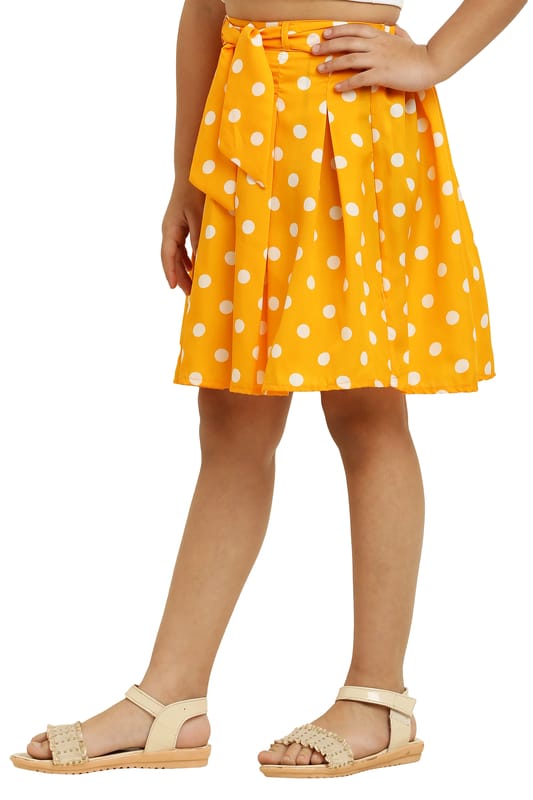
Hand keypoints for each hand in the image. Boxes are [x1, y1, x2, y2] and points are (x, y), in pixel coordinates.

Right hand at [161, 182, 204, 293]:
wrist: (192, 170)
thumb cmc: (195, 192)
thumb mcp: (199, 218)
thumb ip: (200, 239)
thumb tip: (201, 261)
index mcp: (170, 229)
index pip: (168, 256)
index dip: (171, 273)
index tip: (174, 288)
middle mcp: (169, 230)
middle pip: (172, 258)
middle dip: (180, 276)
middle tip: (189, 293)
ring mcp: (175, 227)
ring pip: (177, 253)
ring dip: (184, 268)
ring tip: (193, 284)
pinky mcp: (182, 223)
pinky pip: (183, 246)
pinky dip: (188, 258)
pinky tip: (195, 265)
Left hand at [311, 23, 437, 92]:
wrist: (430, 63)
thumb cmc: (418, 54)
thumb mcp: (406, 40)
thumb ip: (398, 34)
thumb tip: (397, 29)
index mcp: (380, 36)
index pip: (355, 29)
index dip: (338, 31)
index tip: (325, 34)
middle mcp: (376, 45)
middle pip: (347, 42)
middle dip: (328, 46)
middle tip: (314, 51)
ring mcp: (378, 59)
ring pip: (350, 59)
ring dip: (332, 64)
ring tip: (320, 70)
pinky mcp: (381, 74)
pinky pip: (360, 79)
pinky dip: (347, 83)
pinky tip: (337, 88)